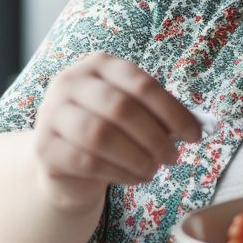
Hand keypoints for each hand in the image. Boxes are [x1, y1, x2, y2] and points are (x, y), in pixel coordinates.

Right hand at [32, 54, 201, 211]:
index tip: (195, 136)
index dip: (173, 112)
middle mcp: (69, 82)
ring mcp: (51, 114)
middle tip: (174, 158)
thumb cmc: (109, 132)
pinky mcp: (44, 148)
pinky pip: (87, 162)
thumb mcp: (134, 116)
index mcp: (98, 65)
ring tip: (153, 170)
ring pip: (101, 135)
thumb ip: (161, 116)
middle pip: (121, 108)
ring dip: (137, 157)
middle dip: (155, 137)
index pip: (141, 83)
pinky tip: (134, 178)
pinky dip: (119, 173)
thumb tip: (198, 126)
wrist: (65, 162)